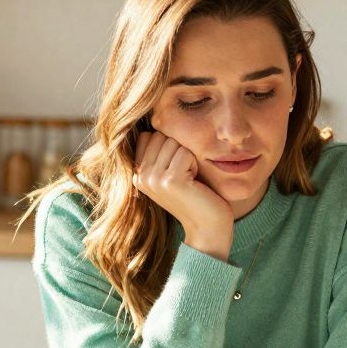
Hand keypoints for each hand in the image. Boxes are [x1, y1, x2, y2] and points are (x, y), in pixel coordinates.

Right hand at [132, 130, 232, 259]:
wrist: (209, 228)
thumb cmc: (198, 197)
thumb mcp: (173, 173)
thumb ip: (161, 153)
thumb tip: (156, 118)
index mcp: (138, 173)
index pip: (150, 135)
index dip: (171, 146)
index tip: (179, 169)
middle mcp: (140, 176)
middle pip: (162, 136)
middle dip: (181, 149)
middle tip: (188, 175)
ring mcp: (153, 179)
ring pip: (174, 142)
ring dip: (189, 156)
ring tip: (191, 179)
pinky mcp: (170, 181)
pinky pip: (186, 152)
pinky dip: (196, 163)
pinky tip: (196, 182)